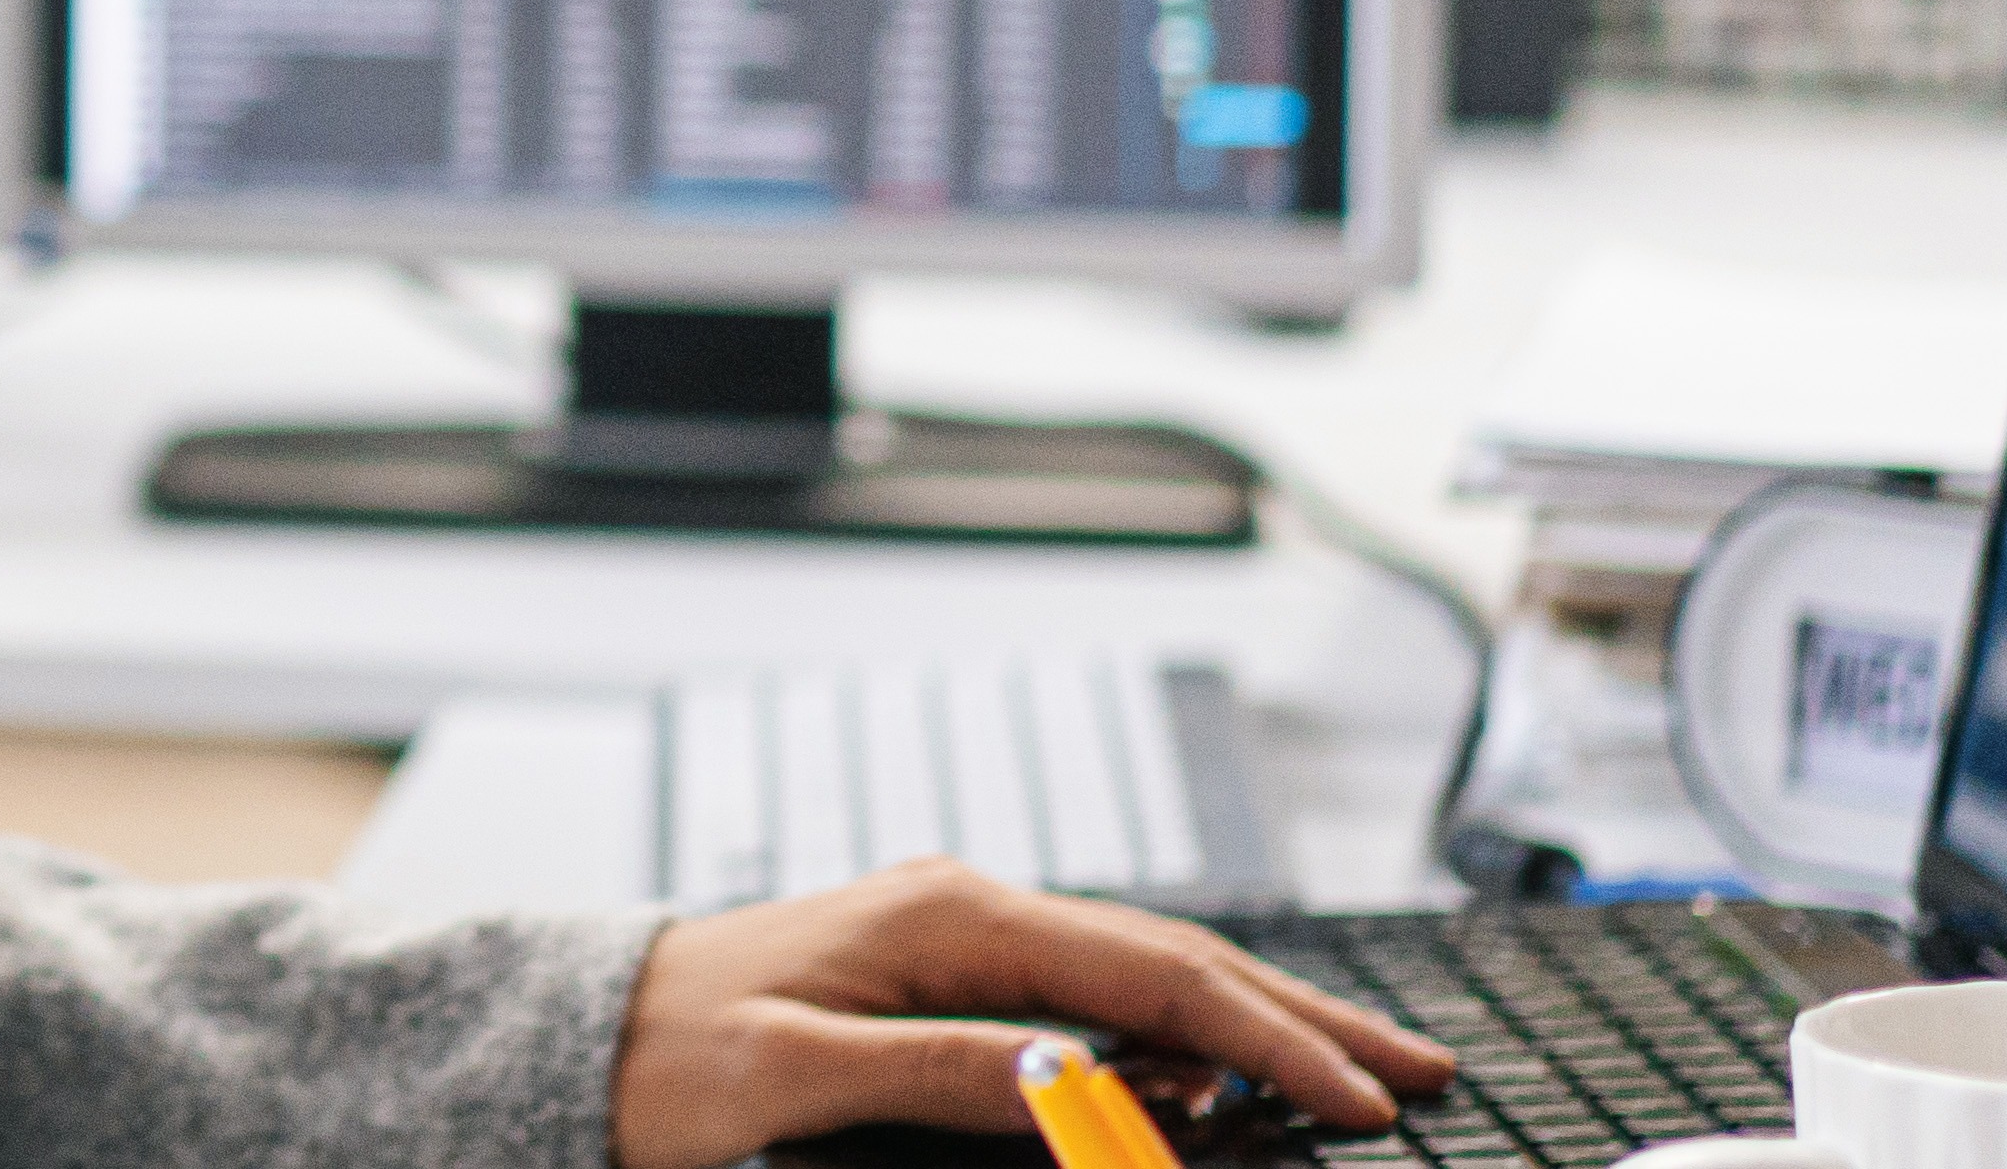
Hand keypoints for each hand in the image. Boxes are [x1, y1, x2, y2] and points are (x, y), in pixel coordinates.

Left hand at [605, 860, 1458, 1168]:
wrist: (582, 1032)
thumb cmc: (665, 1051)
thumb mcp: (788, 1074)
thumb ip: (931, 1071)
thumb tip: (1068, 1079)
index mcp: (949, 917)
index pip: (1153, 975)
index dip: (1266, 1038)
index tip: (1357, 1096)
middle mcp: (969, 910)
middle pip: (1177, 962)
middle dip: (1305, 1017)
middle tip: (1424, 1071)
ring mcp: (964, 939)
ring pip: (1149, 977)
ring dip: (1259, 1022)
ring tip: (1362, 1066)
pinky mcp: (950, 978)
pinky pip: (1099, 999)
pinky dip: (1184, 1031)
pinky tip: (1229, 1066)